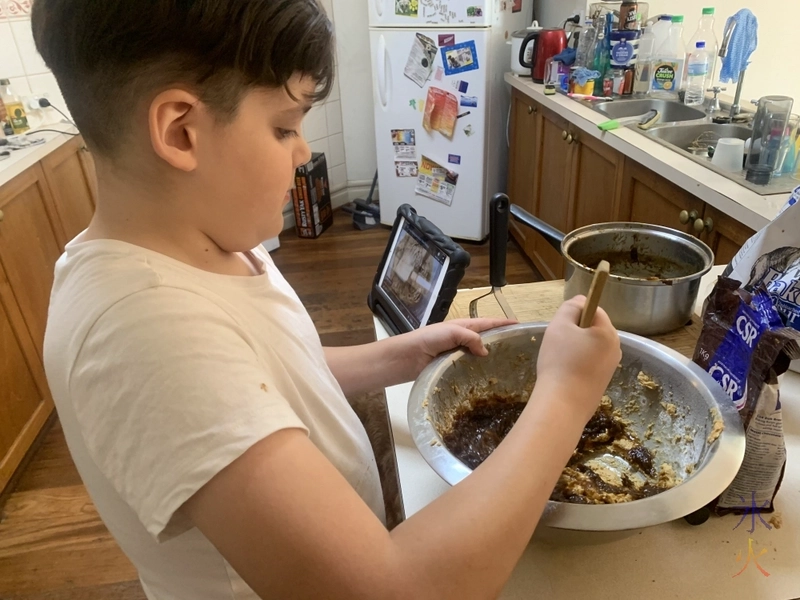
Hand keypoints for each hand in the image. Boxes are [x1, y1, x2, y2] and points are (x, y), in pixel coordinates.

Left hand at [404, 317, 515, 379]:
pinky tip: (491, 379)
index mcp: (465, 326)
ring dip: (493, 359)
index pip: (489, 323)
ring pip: (480, 356)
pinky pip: (471, 369)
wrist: (408, 357)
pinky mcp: (454, 368)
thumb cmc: (429, 339)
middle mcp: (464, 339)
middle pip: (487, 340)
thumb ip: (471, 337)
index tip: (522, 326)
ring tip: (511, 367)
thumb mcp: (452, 331)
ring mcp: (459, 354)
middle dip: (502, 342)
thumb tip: (487, 352)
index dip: (505, 323)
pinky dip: (481, 372)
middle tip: (521, 350)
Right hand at [535, 296, 620, 421]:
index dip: (575, 314)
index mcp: (608, 332)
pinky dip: (578, 364)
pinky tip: (565, 373)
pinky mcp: (603, 381)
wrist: (563, 405)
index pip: (594, 309)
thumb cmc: (559, 361)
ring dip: (575, 348)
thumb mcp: (559, 326)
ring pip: (590, 346)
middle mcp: (616, 348)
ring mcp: (611, 366)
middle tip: (557, 344)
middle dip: (575, 332)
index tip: (560, 327)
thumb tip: (582, 300)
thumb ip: (570, 307)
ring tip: (560, 361)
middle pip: (593, 328)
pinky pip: (590, 363)